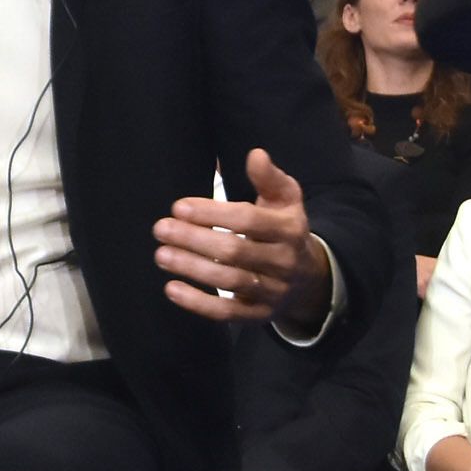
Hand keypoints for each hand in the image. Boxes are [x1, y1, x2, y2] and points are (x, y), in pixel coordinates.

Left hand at [155, 149, 328, 327]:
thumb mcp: (285, 201)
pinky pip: (227, 313)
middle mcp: (284, 262)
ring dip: (192, 268)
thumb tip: (256, 154)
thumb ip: (269, 178)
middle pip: (235, 251)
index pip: (248, 220)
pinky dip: (198, 303)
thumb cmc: (284, 230)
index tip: (179, 207)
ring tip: (161, 255)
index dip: (212, 214)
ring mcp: (272, 292)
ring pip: (229, 281)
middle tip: (161, 229)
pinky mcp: (258, 315)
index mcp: (290, 230)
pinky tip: (172, 288)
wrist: (309, 280)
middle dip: (195, 239)